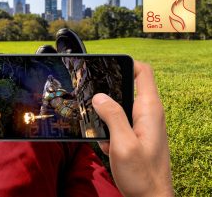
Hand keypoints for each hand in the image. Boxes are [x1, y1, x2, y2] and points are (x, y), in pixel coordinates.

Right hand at [92, 61, 172, 196]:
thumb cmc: (141, 175)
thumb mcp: (123, 144)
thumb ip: (112, 116)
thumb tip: (99, 96)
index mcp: (149, 109)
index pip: (143, 72)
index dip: (126, 63)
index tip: (106, 66)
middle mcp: (148, 113)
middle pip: (129, 86)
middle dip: (109, 88)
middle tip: (90, 94)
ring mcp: (143, 124)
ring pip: (121, 105)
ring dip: (106, 112)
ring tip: (95, 121)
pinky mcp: (137, 135)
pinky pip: (120, 121)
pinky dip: (109, 127)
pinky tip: (105, 142)